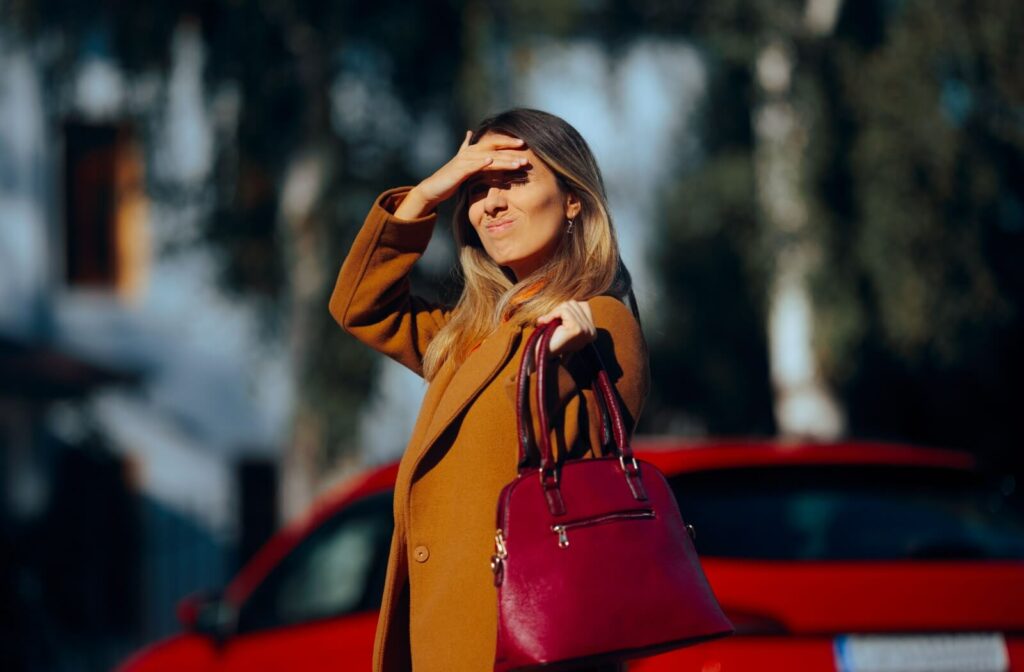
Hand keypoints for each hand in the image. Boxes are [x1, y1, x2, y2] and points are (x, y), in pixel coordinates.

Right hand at [403, 131, 529, 214]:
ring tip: (518, 164)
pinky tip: (491, 161)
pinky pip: (472, 166)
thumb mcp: (461, 162)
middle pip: (494, 148)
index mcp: (473, 150)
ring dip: (504, 160)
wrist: (434, 188)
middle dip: (511, 151)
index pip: (494, 143)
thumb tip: (468, 132)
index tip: (524, 144)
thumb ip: (466, 148)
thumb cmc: (450, 177)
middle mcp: (469, 152)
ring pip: (488, 158)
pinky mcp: (458, 170)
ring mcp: (464, 160)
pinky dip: (481, 163)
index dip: (508, 142)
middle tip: (527, 156)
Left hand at [536, 300, 595, 358]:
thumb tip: (576, 300)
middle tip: (549, 322)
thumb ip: (572, 311)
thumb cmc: (550, 339)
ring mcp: (586, 330)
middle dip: (559, 309)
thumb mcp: (565, 322)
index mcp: (592, 331)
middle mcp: (592, 332)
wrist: (540, 354)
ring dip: (555, 312)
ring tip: (549, 324)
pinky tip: (547, 323)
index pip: (584, 305)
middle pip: (576, 303)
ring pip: (570, 305)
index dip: (566, 309)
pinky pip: (564, 310)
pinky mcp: (577, 329)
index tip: (556, 320)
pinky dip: (552, 314)